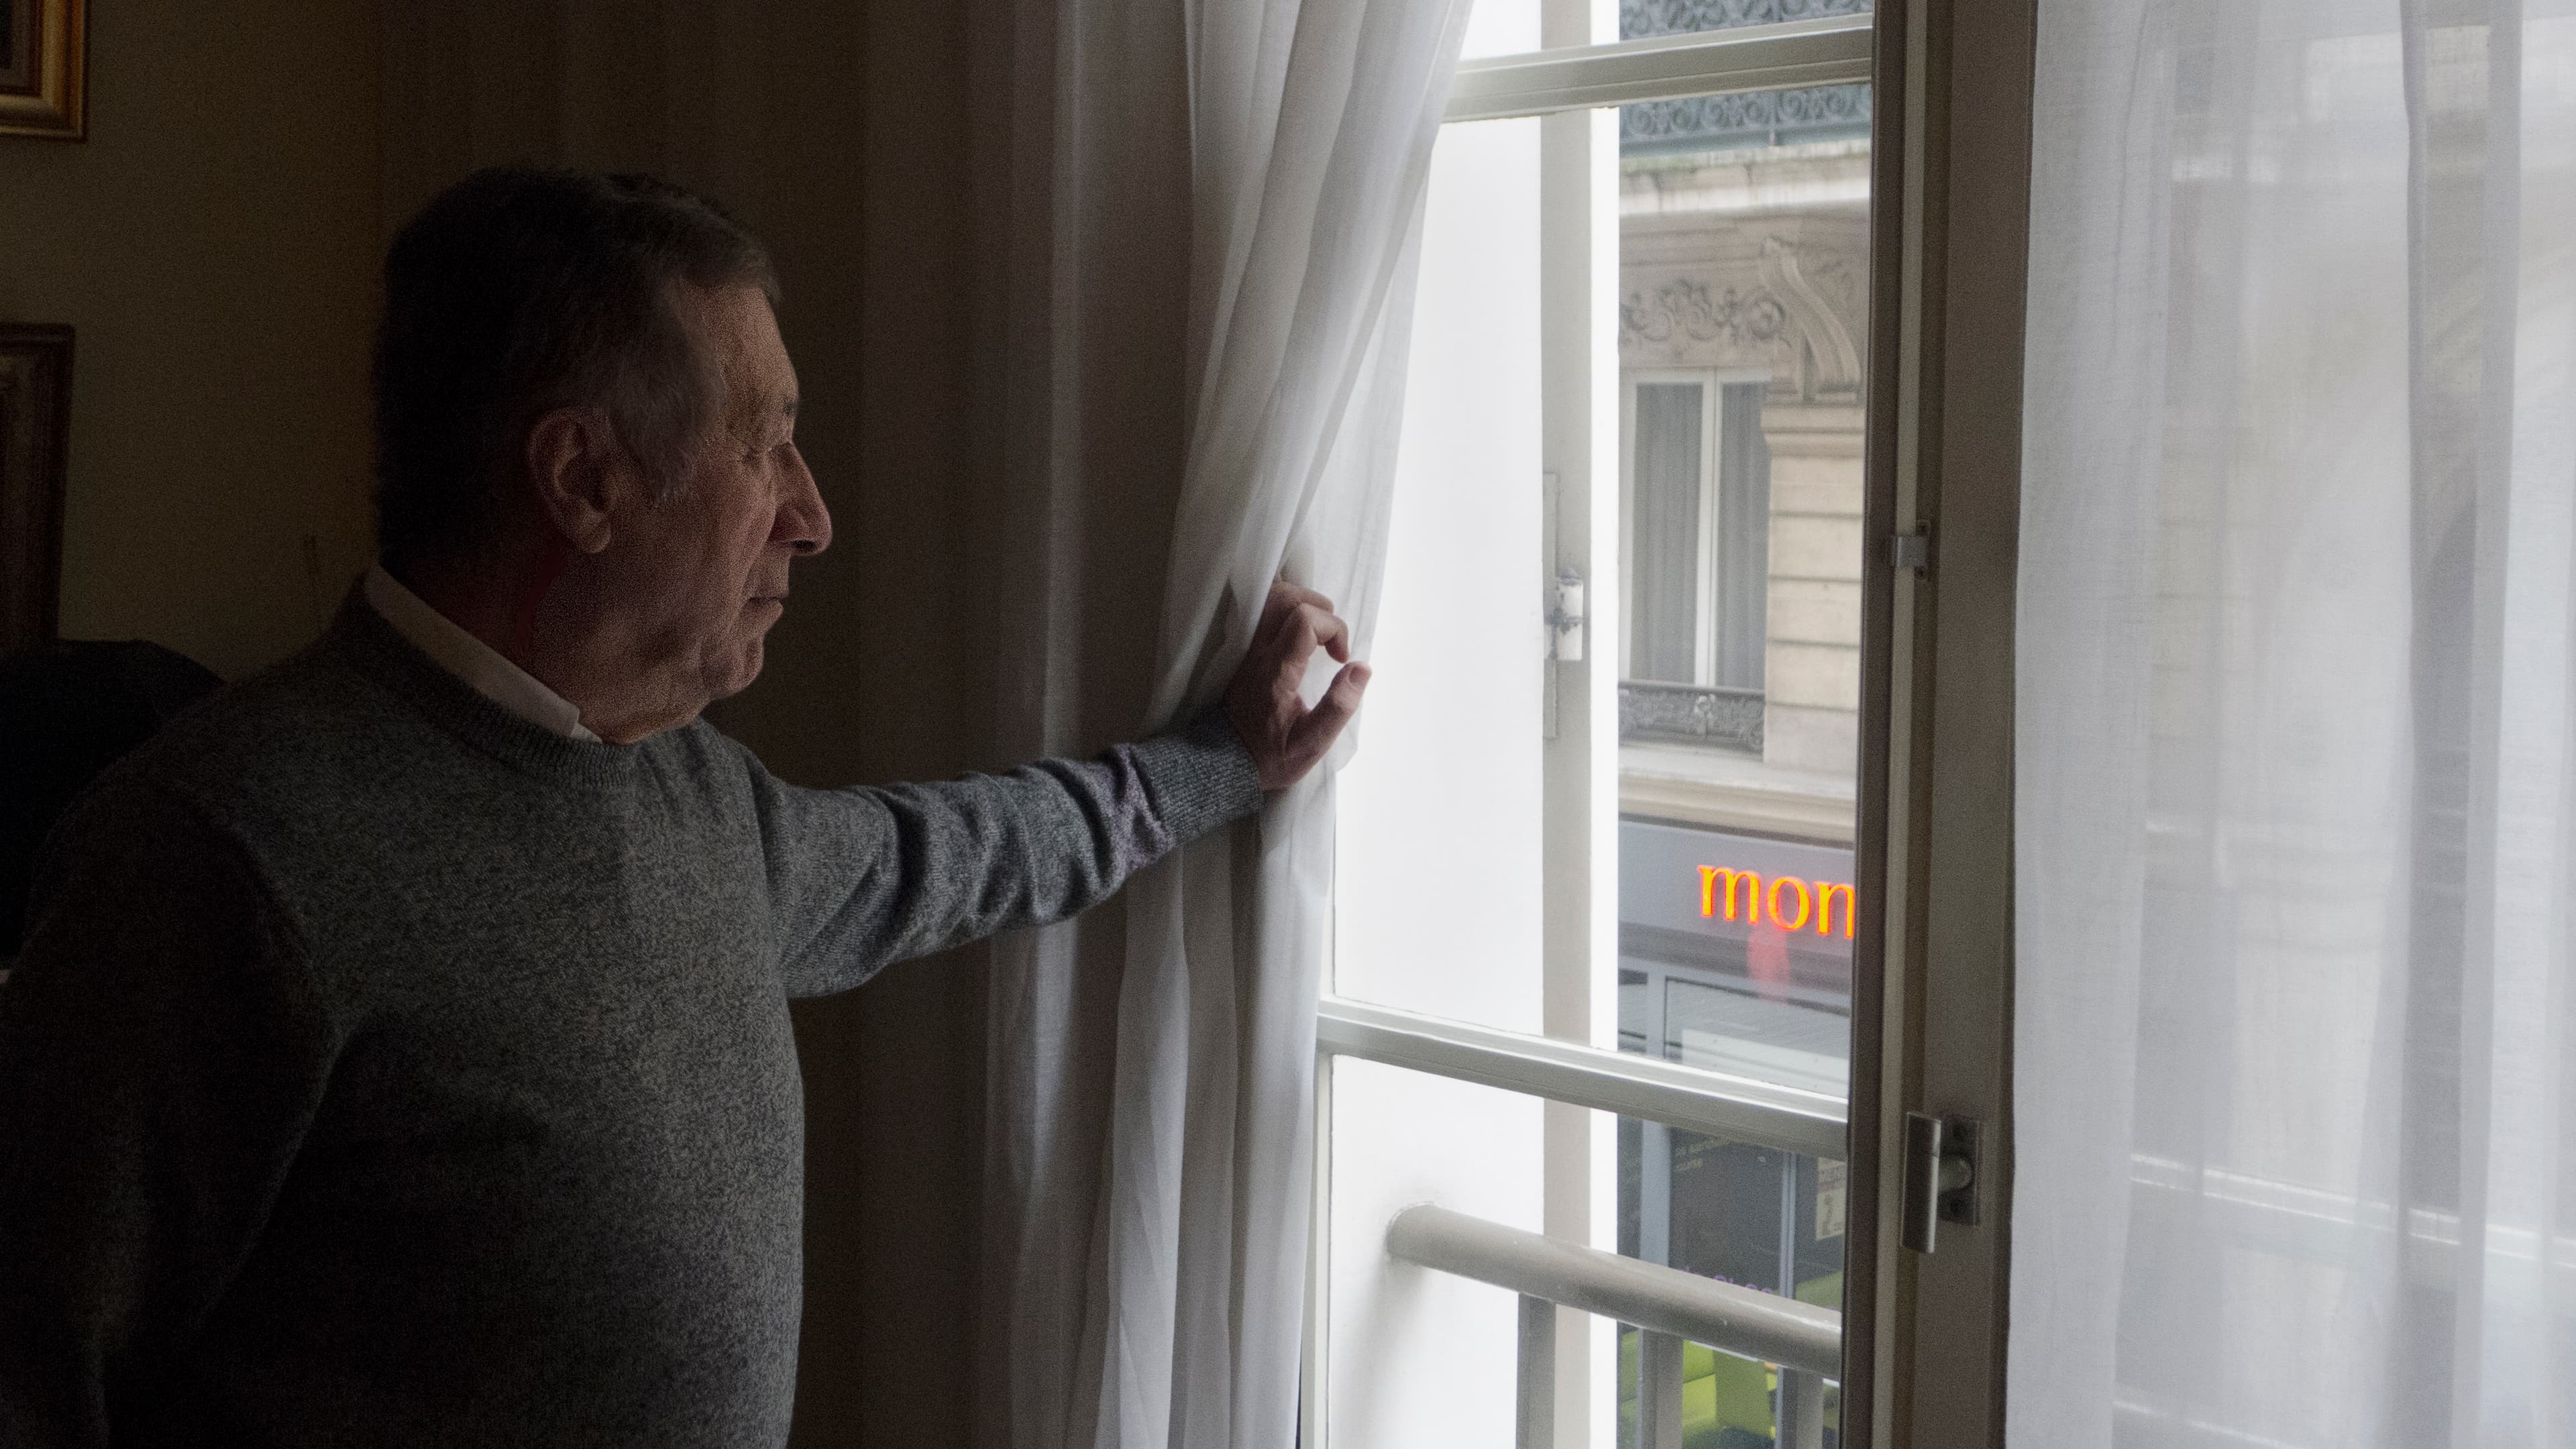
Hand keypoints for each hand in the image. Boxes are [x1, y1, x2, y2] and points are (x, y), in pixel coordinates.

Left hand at [1224, 581, 1371, 793]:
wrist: (1227, 761)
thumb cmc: (1272, 754)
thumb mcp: (1312, 743)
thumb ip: (1339, 706)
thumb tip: (1361, 668)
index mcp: (1276, 673)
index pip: (1304, 621)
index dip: (1334, 628)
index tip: (1340, 657)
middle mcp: (1256, 653)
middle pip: (1284, 598)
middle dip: (1319, 608)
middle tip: (1330, 639)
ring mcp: (1245, 648)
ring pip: (1270, 599)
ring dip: (1302, 605)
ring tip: (1317, 634)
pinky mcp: (1241, 649)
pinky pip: (1261, 611)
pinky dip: (1285, 610)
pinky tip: (1298, 633)